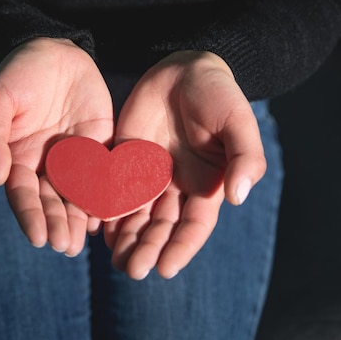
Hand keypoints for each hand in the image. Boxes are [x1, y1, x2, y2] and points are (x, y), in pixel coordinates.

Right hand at [0, 37, 113, 255]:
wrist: (54, 52)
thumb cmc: (19, 74)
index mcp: (20, 160)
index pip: (24, 195)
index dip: (31, 217)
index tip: (39, 238)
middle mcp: (47, 166)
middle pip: (52, 202)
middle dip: (59, 225)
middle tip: (67, 246)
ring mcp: (76, 159)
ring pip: (79, 196)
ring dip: (81, 219)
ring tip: (85, 240)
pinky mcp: (101, 147)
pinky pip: (106, 174)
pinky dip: (109, 194)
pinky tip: (112, 214)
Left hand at [103, 51, 266, 278]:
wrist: (183, 69)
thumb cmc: (218, 95)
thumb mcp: (238, 122)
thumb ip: (244, 158)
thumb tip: (238, 197)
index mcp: (206, 185)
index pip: (193, 227)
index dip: (181, 249)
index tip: (165, 270)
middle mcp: (176, 187)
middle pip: (162, 228)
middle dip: (148, 250)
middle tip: (132, 270)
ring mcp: (149, 175)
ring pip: (136, 216)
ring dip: (126, 239)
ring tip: (115, 260)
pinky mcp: (125, 161)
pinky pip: (114, 190)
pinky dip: (106, 210)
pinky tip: (96, 227)